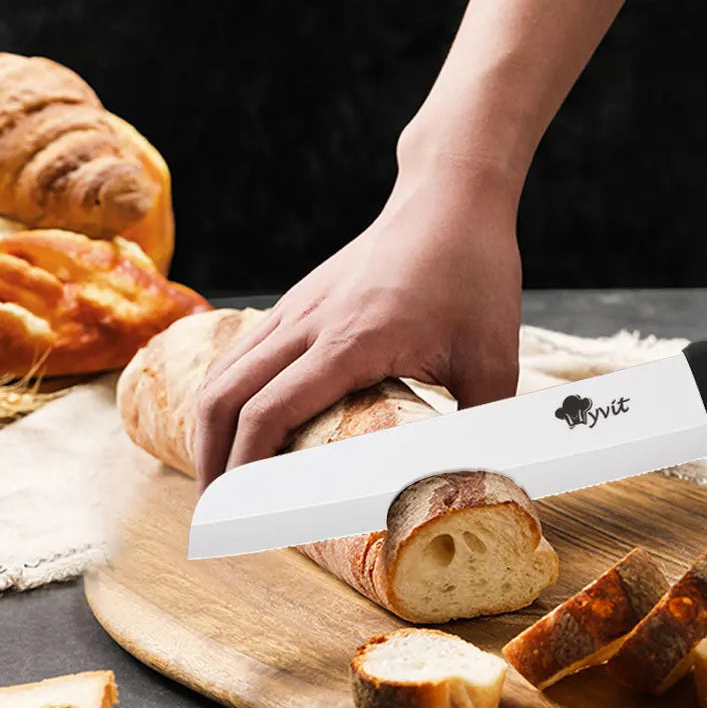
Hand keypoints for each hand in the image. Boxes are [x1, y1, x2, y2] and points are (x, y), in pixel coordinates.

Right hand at [194, 165, 521, 490]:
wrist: (451, 195)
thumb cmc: (473, 269)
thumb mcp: (492, 357)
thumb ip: (484, 425)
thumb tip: (482, 483)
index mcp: (351, 341)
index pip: (269, 413)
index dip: (245, 469)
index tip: (243, 513)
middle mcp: (309, 323)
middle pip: (224, 395)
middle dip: (212, 459)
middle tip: (219, 512)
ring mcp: (298, 307)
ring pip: (225, 371)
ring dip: (212, 426)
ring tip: (222, 476)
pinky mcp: (301, 300)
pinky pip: (245, 351)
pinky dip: (230, 393)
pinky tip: (242, 419)